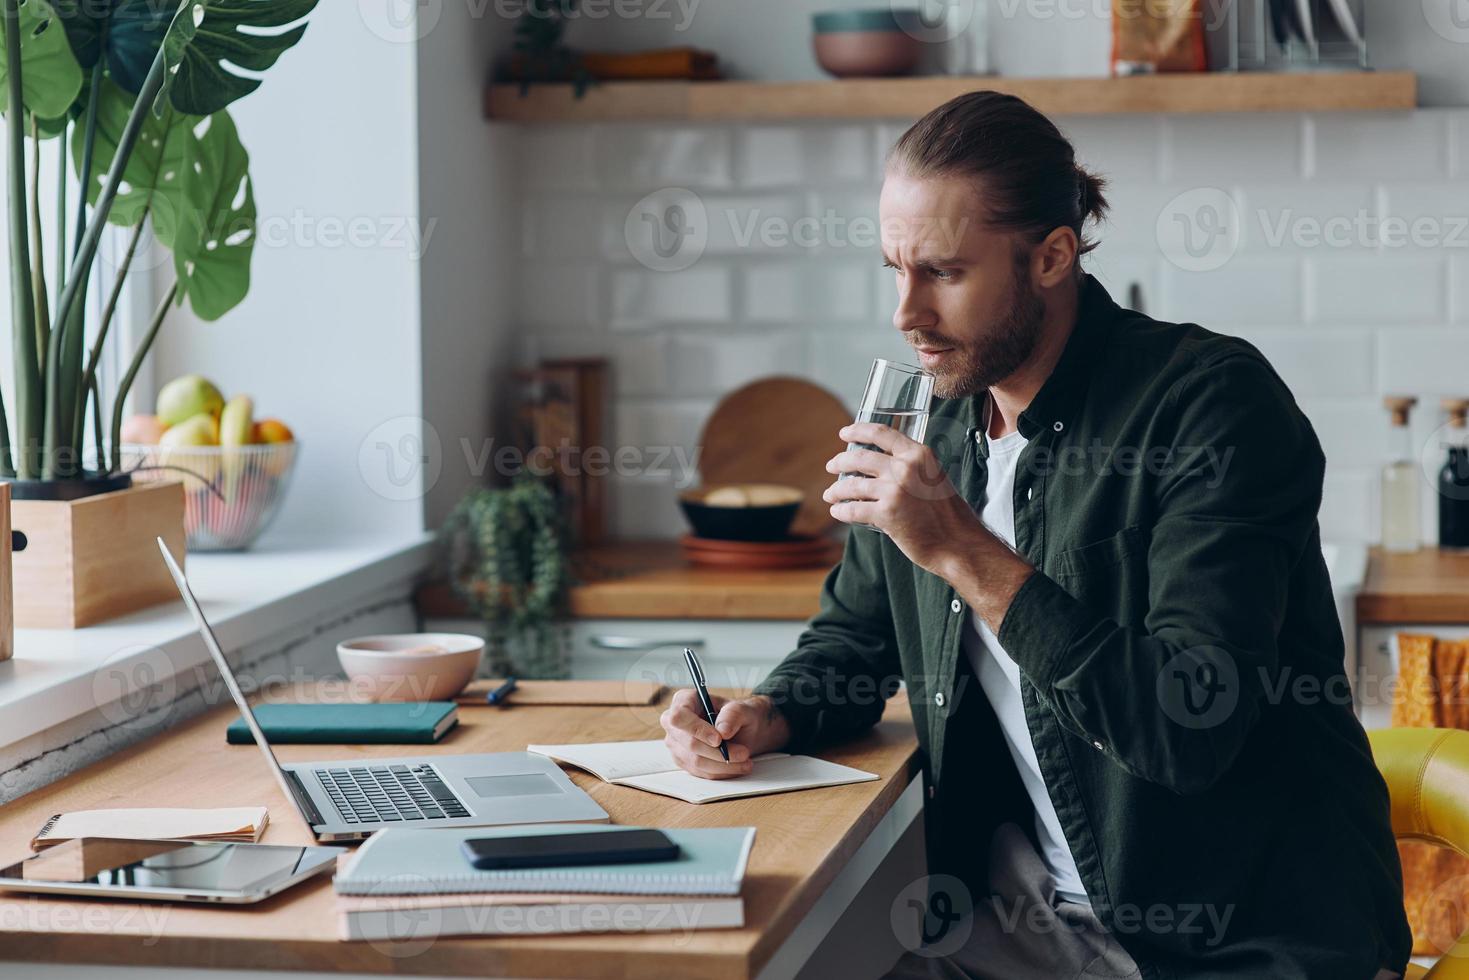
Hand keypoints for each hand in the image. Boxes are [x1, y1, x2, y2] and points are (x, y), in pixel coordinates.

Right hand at [660, 691, 790, 779]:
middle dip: (719, 752)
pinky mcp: (684, 761)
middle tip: (744, 753)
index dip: (697, 730)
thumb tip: (723, 731)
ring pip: (696, 761)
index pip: (679, 717)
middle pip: (690, 743)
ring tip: (745, 760)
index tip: (719, 739)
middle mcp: (674, 723)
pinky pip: (701, 772)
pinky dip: (721, 772)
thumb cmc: (738, 715)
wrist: (742, 730)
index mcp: (683, 701)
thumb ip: (733, 715)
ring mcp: (676, 744)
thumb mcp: (742, 708)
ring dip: (723, 765)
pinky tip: (737, 766)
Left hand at [823, 421, 987, 576]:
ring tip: (830, 494)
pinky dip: (841, 511)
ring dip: (836, 490)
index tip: (844, 433)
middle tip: (832, 466)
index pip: (882, 433)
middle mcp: (905, 468)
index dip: (858, 430)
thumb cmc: (950, 515)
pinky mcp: (886, 514)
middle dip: (840, 461)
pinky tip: (837, 511)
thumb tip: (884, 467)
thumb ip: (913, 467)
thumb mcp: (935, 477)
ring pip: (852, 484)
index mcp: (919, 455)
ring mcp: (895, 490)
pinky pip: (853, 509)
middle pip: (860, 457)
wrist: (959, 544)